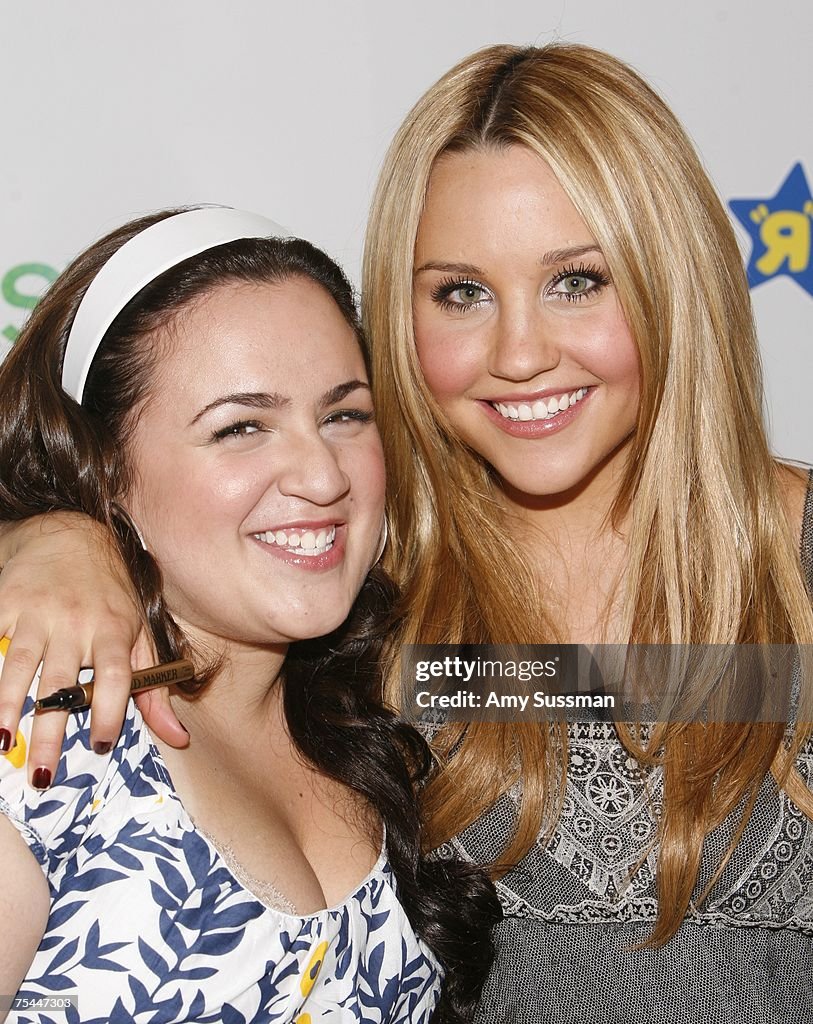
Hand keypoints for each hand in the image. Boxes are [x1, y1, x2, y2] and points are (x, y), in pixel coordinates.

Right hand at [0, 513, 187, 784]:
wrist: (71, 535)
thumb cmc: (111, 593)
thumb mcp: (141, 633)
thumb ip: (154, 687)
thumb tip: (177, 738)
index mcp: (114, 630)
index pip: (115, 676)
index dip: (109, 710)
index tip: (100, 744)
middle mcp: (77, 622)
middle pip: (62, 683)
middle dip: (49, 731)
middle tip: (42, 776)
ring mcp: (38, 613)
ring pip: (19, 665)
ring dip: (6, 706)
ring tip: (1, 743)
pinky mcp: (6, 603)